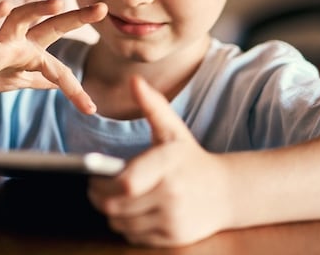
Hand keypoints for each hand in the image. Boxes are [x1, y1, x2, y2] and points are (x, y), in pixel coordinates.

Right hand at [0, 0, 106, 113]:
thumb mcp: (13, 80)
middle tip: (102, 9)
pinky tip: (2, 5)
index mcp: (29, 53)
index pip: (59, 68)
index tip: (91, 110)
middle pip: (51, 27)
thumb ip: (36, 78)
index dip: (75, 90)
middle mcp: (18, 43)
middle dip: (76, 18)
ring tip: (58, 2)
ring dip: (38, 10)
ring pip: (20, 20)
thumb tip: (56, 83)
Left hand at [87, 75, 230, 246]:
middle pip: (115, 206)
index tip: (94, 177)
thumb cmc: (190, 158)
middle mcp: (171, 196)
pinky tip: (132, 212)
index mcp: (167, 166)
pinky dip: (127, 227)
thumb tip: (135, 80)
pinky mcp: (173, 238)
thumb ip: (152, 105)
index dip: (101, 184)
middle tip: (97, 189)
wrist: (226, 192)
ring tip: (115, 200)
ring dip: (112, 213)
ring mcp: (172, 220)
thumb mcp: (173, 130)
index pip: (124, 184)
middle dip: (100, 199)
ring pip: (121, 223)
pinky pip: (135, 237)